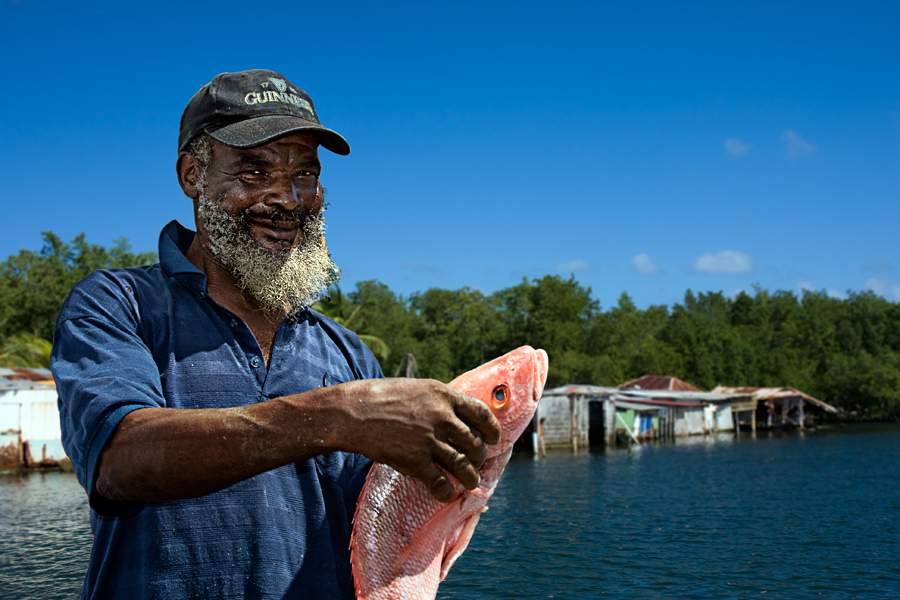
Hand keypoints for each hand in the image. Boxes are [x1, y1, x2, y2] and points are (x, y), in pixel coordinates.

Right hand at [327, 378, 501, 501]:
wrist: (354, 412)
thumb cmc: (383, 398)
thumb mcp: (418, 389)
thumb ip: (440, 402)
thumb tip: (459, 416)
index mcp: (444, 396)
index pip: (481, 413)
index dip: (492, 429)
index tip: (493, 439)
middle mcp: (441, 417)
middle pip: (475, 443)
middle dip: (480, 457)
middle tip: (476, 463)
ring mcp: (428, 439)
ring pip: (464, 465)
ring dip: (471, 477)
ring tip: (470, 482)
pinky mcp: (414, 460)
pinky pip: (441, 482)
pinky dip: (446, 491)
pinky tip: (445, 493)